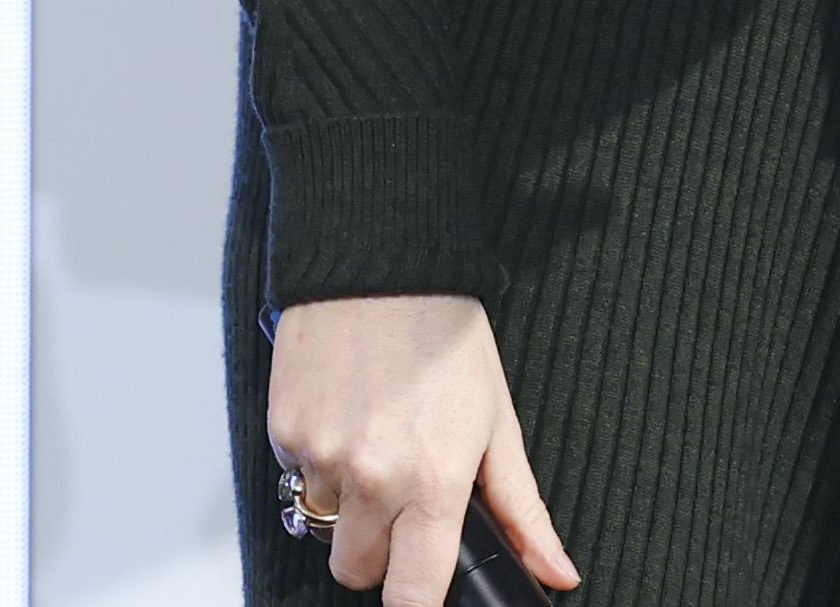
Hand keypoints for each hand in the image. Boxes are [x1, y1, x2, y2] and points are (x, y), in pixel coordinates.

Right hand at [267, 292, 574, 603]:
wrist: (385, 266)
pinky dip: (320, 461)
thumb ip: (523, 508)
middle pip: (357, 572)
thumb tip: (556, 570)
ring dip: (350, 502)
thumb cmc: (449, 336)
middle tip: (406, 496)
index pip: (411, 593)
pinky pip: (297, 478)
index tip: (422, 596)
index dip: (417, 605)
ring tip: (380, 439)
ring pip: (326, 525)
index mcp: (434, 480)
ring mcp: (320, 458)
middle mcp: (372, 478)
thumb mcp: (500, 421)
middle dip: (382, 550)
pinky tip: (349, 415)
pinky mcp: (283, 433)